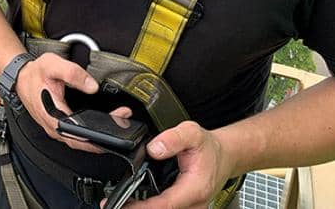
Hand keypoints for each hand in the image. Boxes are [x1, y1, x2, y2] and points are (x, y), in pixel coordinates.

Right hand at [14, 52, 131, 152]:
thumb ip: (73, 73)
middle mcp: (54, 127)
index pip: (79, 135)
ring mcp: (55, 129)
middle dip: (104, 136)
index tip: (115, 126)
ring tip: (116, 120)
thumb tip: (92, 86)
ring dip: (98, 135)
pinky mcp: (57, 126)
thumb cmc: (34, 73)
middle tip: (122, 120)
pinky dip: (89, 132)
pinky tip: (100, 124)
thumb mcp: (52, 65)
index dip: (98, 135)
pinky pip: (75, 136)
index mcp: (53, 116)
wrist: (20, 77)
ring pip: (79, 141)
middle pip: (82, 142)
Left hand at [110, 121, 233, 208]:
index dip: (141, 208)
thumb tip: (154, 148)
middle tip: (111, 205)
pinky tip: (134, 203)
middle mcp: (193, 204)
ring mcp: (189, 208)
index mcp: (194, 189)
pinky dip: (149, 206)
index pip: (164, 205)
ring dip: (142, 208)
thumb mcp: (192, 133)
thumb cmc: (209, 148)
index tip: (121, 206)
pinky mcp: (185, 207)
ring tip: (118, 203)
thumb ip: (173, 139)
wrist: (224, 156)